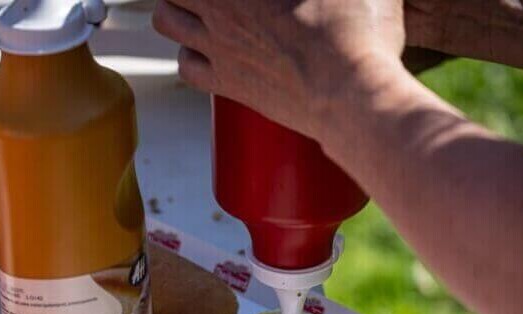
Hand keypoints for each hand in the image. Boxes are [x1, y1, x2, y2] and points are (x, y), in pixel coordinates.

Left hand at [152, 0, 405, 137]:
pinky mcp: (227, 84)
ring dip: (178, 9)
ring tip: (203, 9)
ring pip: (165, 19)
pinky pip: (184, 66)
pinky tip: (209, 50)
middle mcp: (221, 9)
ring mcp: (219, 47)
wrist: (352, 96)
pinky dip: (189, 54)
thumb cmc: (357, 33)